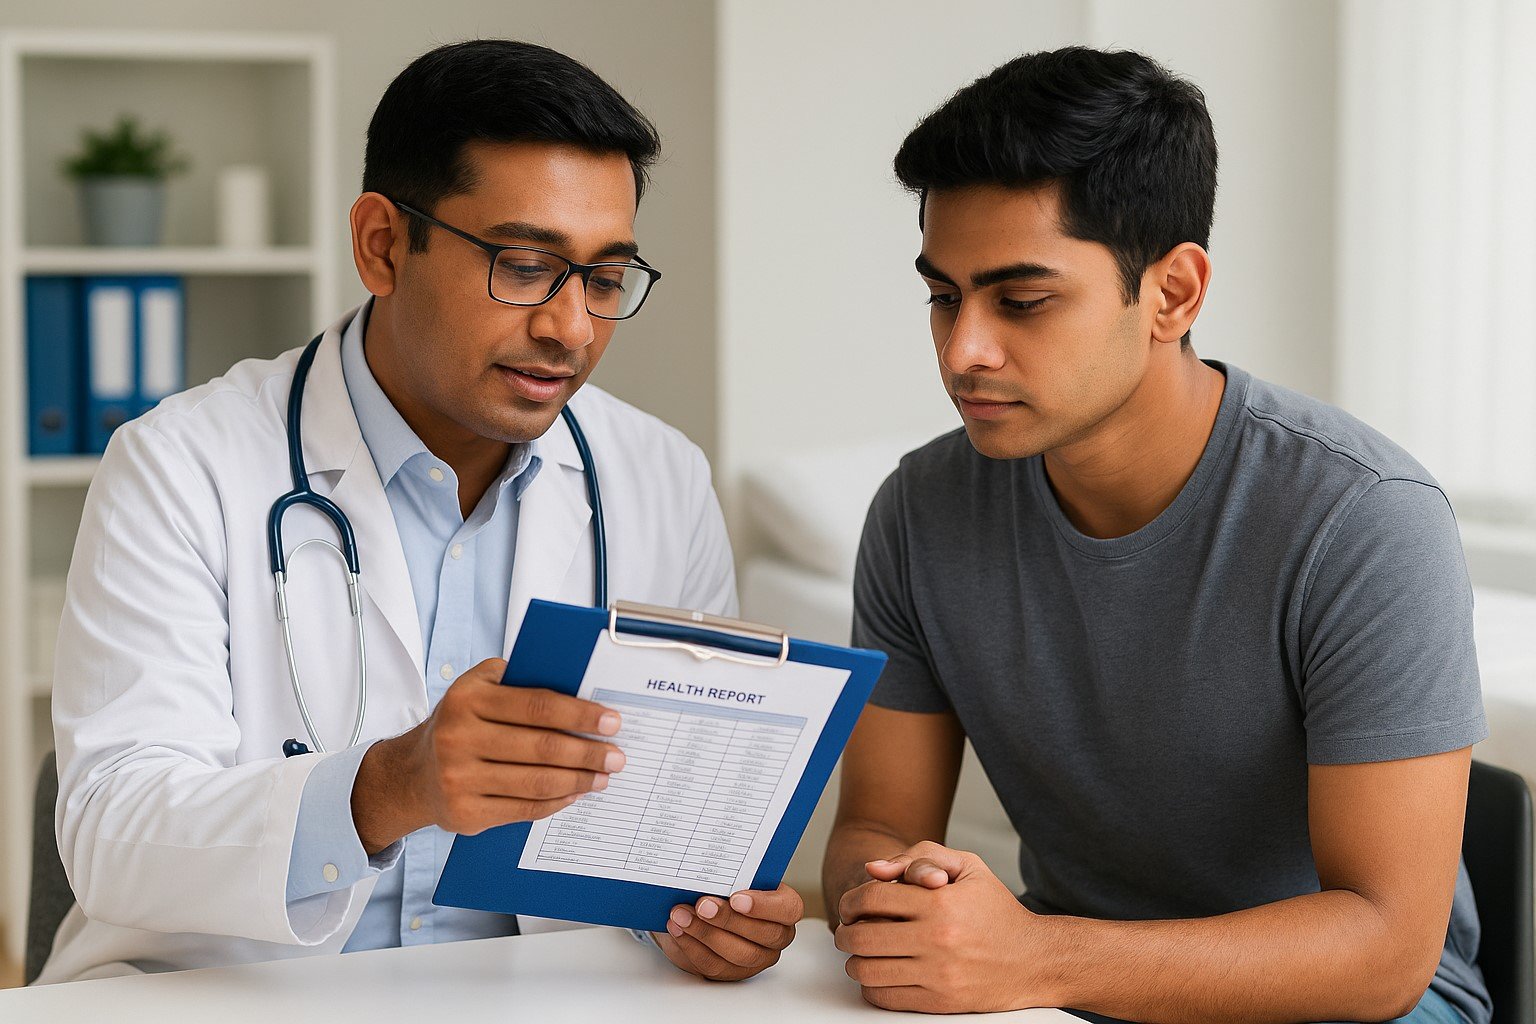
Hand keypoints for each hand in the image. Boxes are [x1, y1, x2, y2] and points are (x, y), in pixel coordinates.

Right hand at [351, 658, 624, 851]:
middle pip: (542, 748)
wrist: (411, 774)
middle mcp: (459, 738)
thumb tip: (578, 688)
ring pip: (536, 783)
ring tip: (602, 777)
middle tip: (616, 756)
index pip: (537, 706)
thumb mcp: (477, 687)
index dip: (580, 715)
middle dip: (587, 753)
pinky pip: (524, 810)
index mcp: (468, 699)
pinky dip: (556, 802)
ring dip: (579, 781)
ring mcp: (460, 779)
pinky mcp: (465, 813)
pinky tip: (574, 794)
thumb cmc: (459, 724)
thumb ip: (519, 681)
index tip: (611, 721)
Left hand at [654, 885, 802, 980]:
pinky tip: (678, 930)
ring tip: (681, 915)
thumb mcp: (734, 875)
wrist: (707, 907)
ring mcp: (756, 958)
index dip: (764, 906)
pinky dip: (692, 946)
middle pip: (762, 935)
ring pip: (737, 953)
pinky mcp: (731, 972)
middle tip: (702, 905)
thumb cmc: (727, 887)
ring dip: (704, 933)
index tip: (736, 898)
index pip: (788, 909)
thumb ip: (731, 875)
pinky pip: (713, 965)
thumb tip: (713, 871)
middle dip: (728, 920)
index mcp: (785, 907)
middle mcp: (776, 936)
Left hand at [835, 841, 1056, 1012]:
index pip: (871, 898)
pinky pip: (885, 998)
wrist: (1035, 960)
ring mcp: (937, 974)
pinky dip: (871, 987)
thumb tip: (873, 869)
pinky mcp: (940, 1002)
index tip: (849, 907)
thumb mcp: (967, 867)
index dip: (850, 901)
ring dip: (854, 961)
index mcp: (940, 901)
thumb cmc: (997, 910)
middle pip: (861, 936)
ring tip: (861, 954)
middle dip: (845, 932)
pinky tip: (879, 975)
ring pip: (867, 971)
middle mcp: (937, 938)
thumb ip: (919, 856)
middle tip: (848, 930)